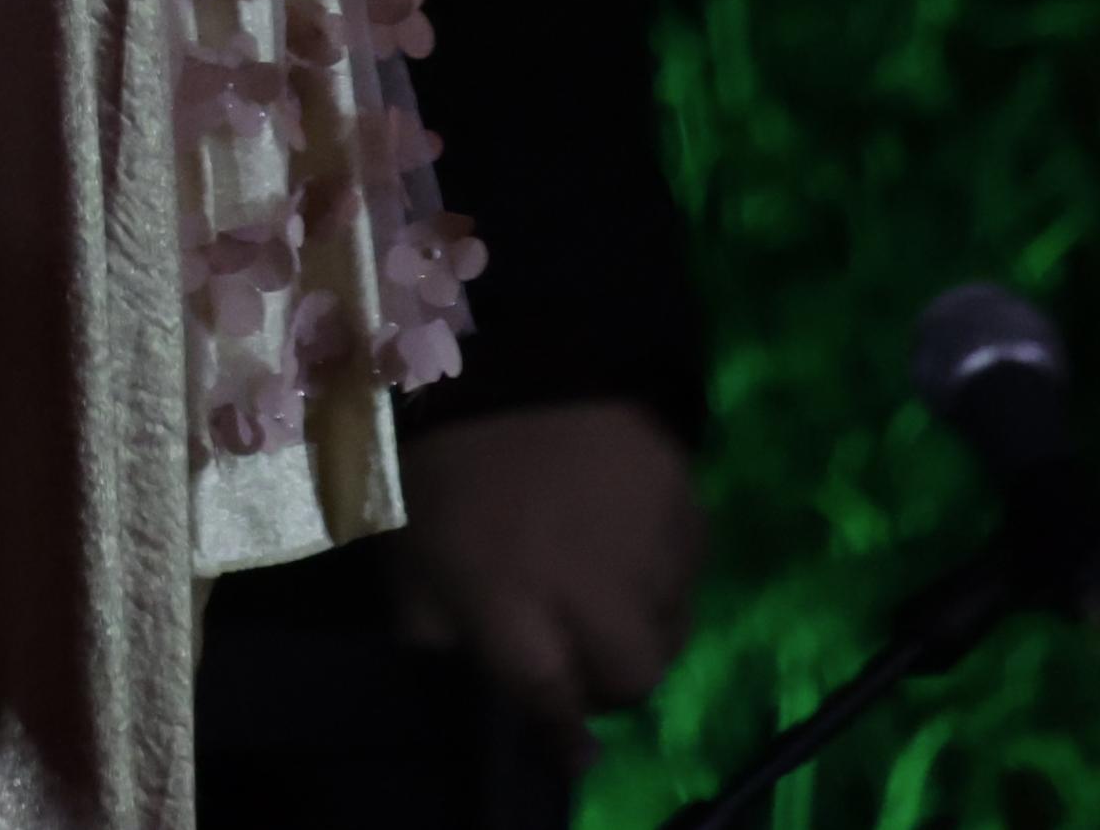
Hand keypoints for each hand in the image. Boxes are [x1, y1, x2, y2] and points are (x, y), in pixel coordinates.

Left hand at [394, 400, 702, 753]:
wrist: (503, 347)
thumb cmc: (436, 452)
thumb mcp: (406, 546)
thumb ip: (430, 621)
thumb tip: (459, 670)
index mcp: (510, 609)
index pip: (551, 703)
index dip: (563, 734)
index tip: (573, 752)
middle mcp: (591, 598)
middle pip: (634, 678)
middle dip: (612, 677)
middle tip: (586, 648)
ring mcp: (648, 555)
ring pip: (673, 626)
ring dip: (644, 620)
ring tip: (606, 581)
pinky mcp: (688, 508)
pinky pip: (693, 565)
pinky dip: (667, 564)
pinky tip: (629, 530)